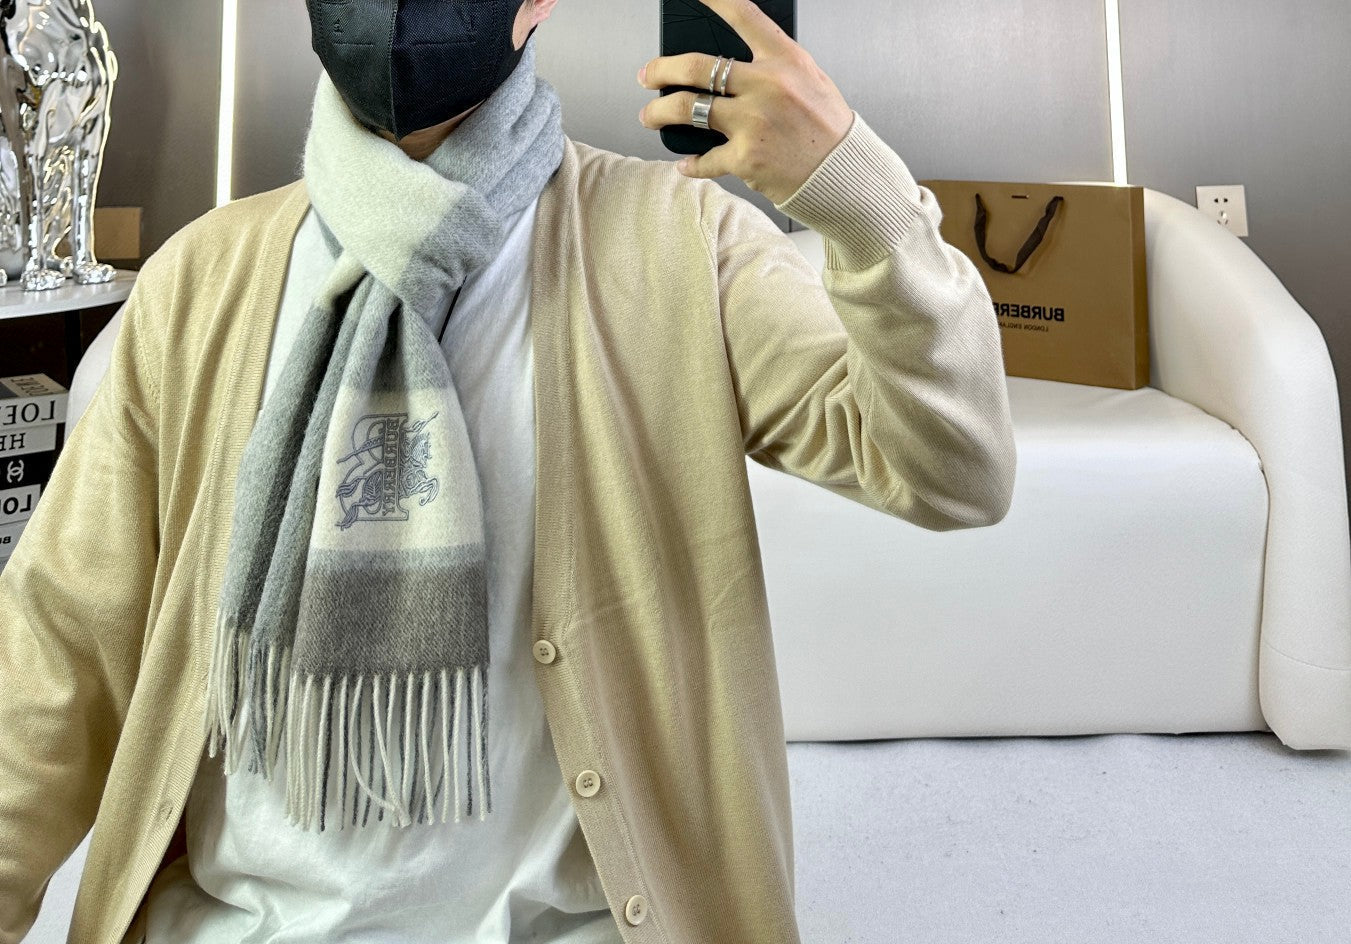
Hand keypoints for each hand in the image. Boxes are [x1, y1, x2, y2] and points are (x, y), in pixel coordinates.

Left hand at [636, 0, 854, 204]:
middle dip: (661, 69)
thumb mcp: (808, 81)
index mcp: (785, 59)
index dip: (713, 1)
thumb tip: (727, 68)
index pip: (743, 16)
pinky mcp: (745, 157)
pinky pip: (704, 159)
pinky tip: (685, 163)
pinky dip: (691, 163)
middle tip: (648, 74)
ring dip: (659, 113)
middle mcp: (767, 85)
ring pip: (687, 108)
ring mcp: (753, 121)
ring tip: (650, 116)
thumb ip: (771, 68)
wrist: (842, 173)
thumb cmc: (826, 129)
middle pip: (696, 66)